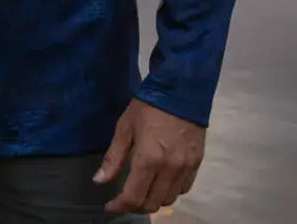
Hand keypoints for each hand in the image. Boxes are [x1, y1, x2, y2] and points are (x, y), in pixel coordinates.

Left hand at [93, 98, 204, 215]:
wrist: (180, 89)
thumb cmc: (148, 105)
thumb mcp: (125, 127)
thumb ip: (114, 157)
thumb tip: (99, 181)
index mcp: (148, 159)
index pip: (133, 197)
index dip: (119, 206)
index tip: (109, 206)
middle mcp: (169, 169)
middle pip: (152, 203)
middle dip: (135, 206)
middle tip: (124, 199)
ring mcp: (185, 168)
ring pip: (169, 199)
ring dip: (153, 200)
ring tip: (142, 191)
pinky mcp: (197, 163)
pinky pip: (184, 188)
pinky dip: (170, 191)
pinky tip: (162, 182)